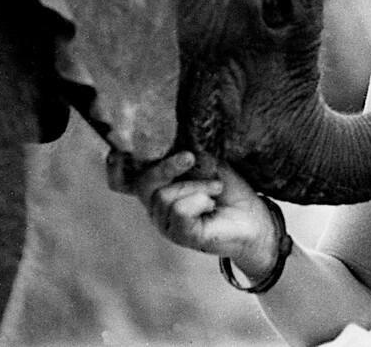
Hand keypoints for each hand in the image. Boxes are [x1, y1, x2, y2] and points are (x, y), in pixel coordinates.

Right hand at [105, 150, 277, 276]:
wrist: (255, 215)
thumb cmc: (230, 187)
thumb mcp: (207, 161)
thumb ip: (186, 150)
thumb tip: (175, 134)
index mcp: (158, 185)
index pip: (122, 181)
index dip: (115, 167)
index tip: (118, 151)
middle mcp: (155, 205)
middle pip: (141, 183)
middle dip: (166, 166)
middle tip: (190, 157)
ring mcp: (165, 223)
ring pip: (164, 195)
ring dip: (196, 186)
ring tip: (216, 189)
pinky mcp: (180, 235)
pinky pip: (178, 211)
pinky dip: (199, 200)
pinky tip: (211, 204)